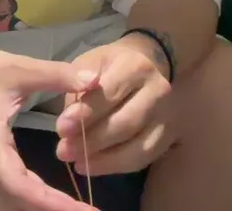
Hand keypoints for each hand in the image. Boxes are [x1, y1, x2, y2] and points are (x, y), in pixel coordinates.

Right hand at [0, 48, 97, 210]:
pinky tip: (52, 202)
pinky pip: (5, 197)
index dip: (49, 201)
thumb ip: (57, 75)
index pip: (18, 184)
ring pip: (6, 205)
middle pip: (13, 204)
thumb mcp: (19, 67)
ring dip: (38, 210)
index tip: (82, 208)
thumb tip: (93, 80)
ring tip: (74, 208)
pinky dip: (29, 204)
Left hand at [55, 36, 173, 175]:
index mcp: (136, 67)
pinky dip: (116, 166)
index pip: (109, 94)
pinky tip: (94, 166)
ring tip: (77, 162)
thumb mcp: (87, 65)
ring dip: (104, 159)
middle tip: (63, 150)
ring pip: (137, 147)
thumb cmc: (108, 68)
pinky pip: (143, 158)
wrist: (142, 69)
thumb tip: (69, 118)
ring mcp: (168, 116)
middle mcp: (158, 91)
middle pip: (125, 123)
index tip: (61, 128)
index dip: (85, 114)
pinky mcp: (169, 137)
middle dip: (92, 140)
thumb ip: (76, 88)